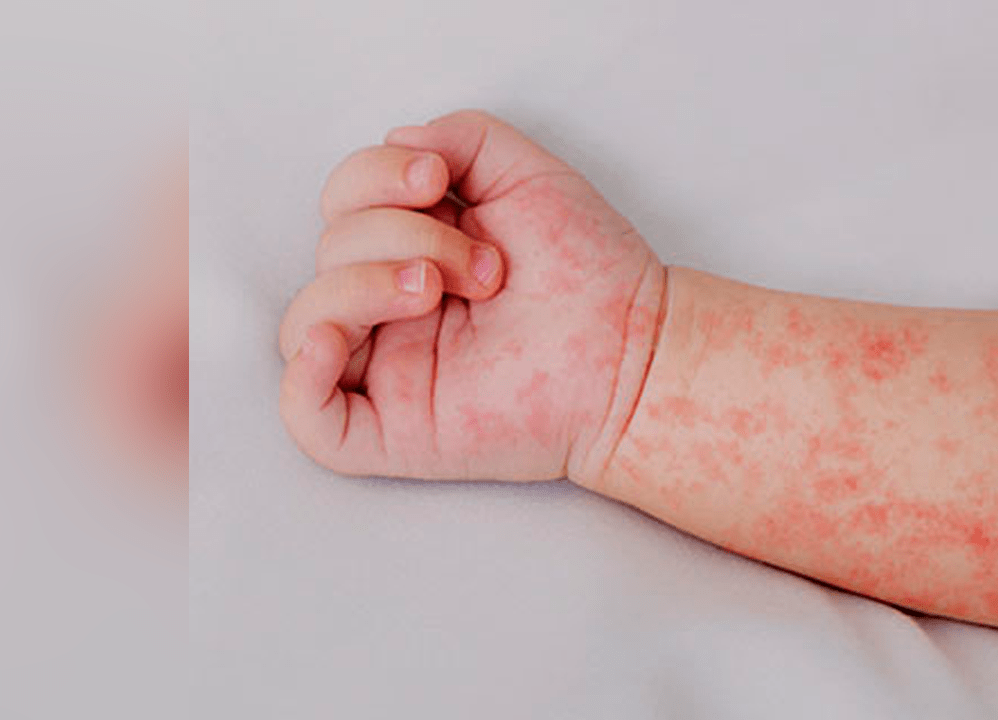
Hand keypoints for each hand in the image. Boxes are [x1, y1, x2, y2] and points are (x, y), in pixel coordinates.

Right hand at [279, 111, 665, 481]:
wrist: (636, 347)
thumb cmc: (590, 268)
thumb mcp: (526, 173)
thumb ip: (462, 138)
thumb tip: (397, 144)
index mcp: (412, 249)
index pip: (343, 203)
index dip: (371, 177)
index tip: (438, 180)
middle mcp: (392, 308)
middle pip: (328, 252)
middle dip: (399, 236)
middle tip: (485, 265)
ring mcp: (389, 369)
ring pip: (305, 322)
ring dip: (361, 286)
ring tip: (437, 290)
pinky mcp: (396, 429)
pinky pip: (308, 416)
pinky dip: (302, 376)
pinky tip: (336, 341)